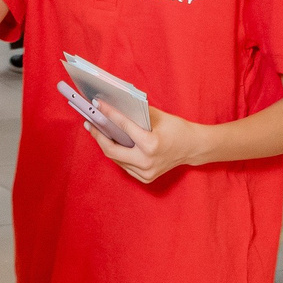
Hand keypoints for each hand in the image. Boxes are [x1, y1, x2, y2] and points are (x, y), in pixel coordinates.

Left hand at [86, 106, 201, 184]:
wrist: (193, 148)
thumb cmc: (178, 129)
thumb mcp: (159, 117)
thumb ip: (136, 114)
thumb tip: (114, 107)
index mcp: (151, 144)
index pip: (123, 127)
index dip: (108, 114)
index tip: (97, 105)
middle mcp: (146, 161)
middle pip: (112, 150)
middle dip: (98, 135)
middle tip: (90, 123)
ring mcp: (146, 172)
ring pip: (116, 159)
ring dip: (105, 144)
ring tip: (97, 131)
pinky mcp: (145, 177)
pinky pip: (124, 165)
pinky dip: (117, 153)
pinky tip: (111, 142)